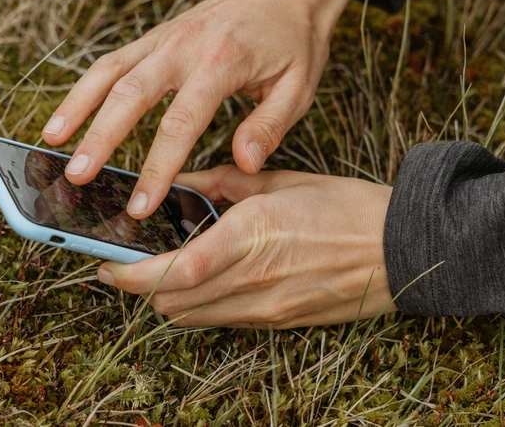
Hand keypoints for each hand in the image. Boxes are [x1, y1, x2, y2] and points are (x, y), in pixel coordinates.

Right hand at [42, 0, 366, 219]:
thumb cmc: (294, 40)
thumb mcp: (299, 87)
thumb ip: (270, 127)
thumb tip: (242, 165)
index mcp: (221, 62)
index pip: (180, 122)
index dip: (157, 168)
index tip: (141, 205)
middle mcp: (183, 45)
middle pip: (129, 95)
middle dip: (99, 139)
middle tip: (77, 179)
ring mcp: (163, 37)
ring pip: (108, 73)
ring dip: (76, 109)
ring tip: (50, 146)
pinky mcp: (154, 36)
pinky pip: (111, 62)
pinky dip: (83, 89)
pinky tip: (65, 119)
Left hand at [95, 166, 395, 328]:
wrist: (401, 250)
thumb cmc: (346, 208)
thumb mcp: (279, 182)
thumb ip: (222, 183)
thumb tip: (179, 183)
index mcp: (253, 235)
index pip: (176, 270)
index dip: (131, 275)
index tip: (104, 263)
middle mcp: (254, 280)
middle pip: (171, 303)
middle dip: (137, 288)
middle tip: (119, 265)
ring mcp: (266, 308)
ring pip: (190, 317)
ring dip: (163, 299)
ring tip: (153, 272)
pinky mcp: (277, 322)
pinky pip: (220, 320)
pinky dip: (197, 305)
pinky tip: (197, 281)